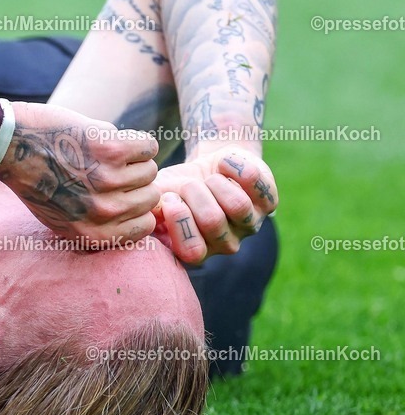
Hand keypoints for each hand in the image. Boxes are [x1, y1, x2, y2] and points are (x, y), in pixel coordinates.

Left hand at [0, 102, 160, 242]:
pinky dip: (135, 140)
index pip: (145, 226)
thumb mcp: (61, 218)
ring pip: (150, 170)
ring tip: (104, 155)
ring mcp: (108, 181)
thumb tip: (142, 217)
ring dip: (133, 159)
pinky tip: (110, 139)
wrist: (10, 145)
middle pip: (150, 196)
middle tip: (111, 169)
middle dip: (135, 182)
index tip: (124, 193)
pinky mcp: (111, 149)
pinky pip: (147, 146)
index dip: (137, 206)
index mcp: (90, 234)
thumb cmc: (35, 179)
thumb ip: (96, 224)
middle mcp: (101, 213)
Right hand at [153, 145, 278, 263]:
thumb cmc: (177, 187)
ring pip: (237, 205)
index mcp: (196, 250)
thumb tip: (147, 213)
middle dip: (193, 192)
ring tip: (208, 178)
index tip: (169, 197)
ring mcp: (250, 225)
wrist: (210, 168)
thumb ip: (149, 208)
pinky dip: (233, 165)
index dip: (178, 219)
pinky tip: (223, 164)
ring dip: (215, 182)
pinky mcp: (268, 203)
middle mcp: (226, 245)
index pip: (192, 250)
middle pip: (212, 220)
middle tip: (188, 184)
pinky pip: (254, 181)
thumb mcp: (158, 197)